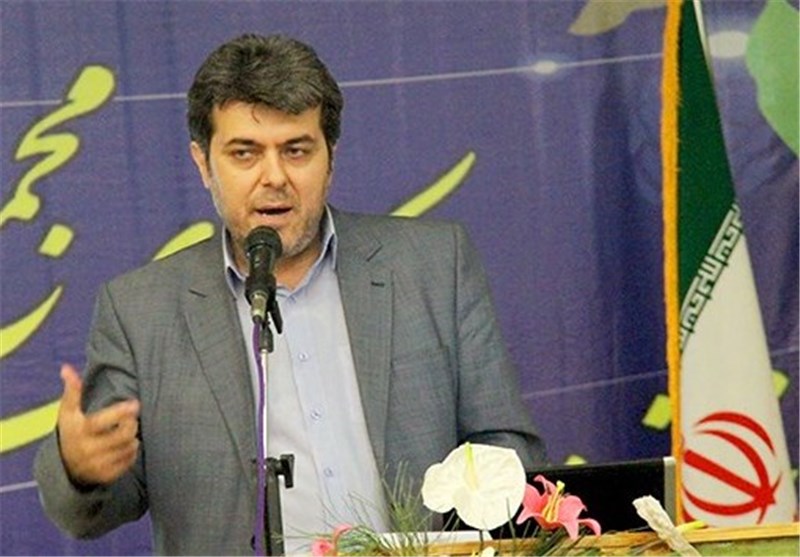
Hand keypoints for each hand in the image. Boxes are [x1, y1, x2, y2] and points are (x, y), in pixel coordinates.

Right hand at [56, 364, 140, 486]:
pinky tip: (124, 447)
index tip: (135, 403)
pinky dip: (131, 452)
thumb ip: (71, 391)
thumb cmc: (72, 431)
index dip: (120, 412)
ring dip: (132, 438)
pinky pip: (129, 461)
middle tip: (131, 419)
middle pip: (123, 434)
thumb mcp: (68, 412)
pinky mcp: (106, 476)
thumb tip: (66, 368)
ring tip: (126, 433)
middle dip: (131, 423)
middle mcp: (87, 450)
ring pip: (129, 447)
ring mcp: (97, 465)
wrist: (65, 467)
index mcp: (80, 431)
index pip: (103, 421)